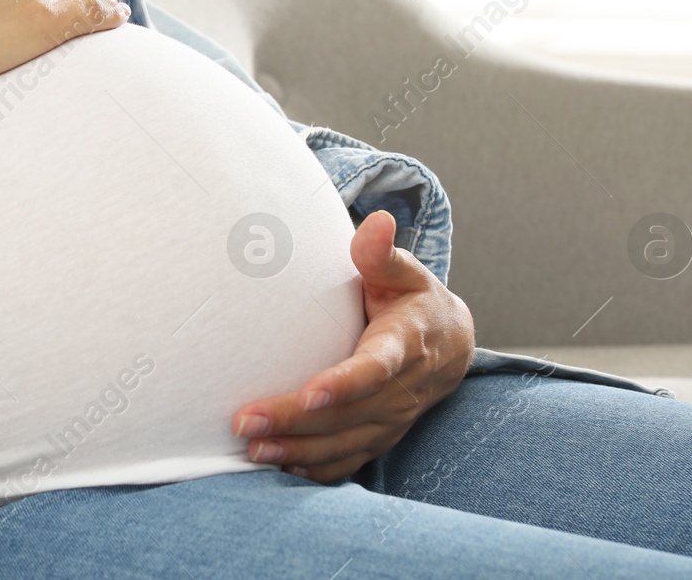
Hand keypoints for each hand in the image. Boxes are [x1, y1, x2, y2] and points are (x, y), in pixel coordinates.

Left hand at [230, 209, 474, 482]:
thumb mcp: (402, 270)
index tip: (310, 393)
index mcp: (405, 346)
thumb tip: (375, 222)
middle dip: (295, 422)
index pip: (375, 369)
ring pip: (343, 444)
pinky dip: (314, 470)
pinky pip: (347, 462)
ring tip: (251, 450)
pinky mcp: (380, 437)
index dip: (345, 384)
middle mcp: (400, 391)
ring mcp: (391, 420)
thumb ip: (381, 252)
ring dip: (296, 451)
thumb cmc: (410, 298)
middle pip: (347, 415)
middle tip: (244, 423)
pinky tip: (276, 467)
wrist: (447, 342)